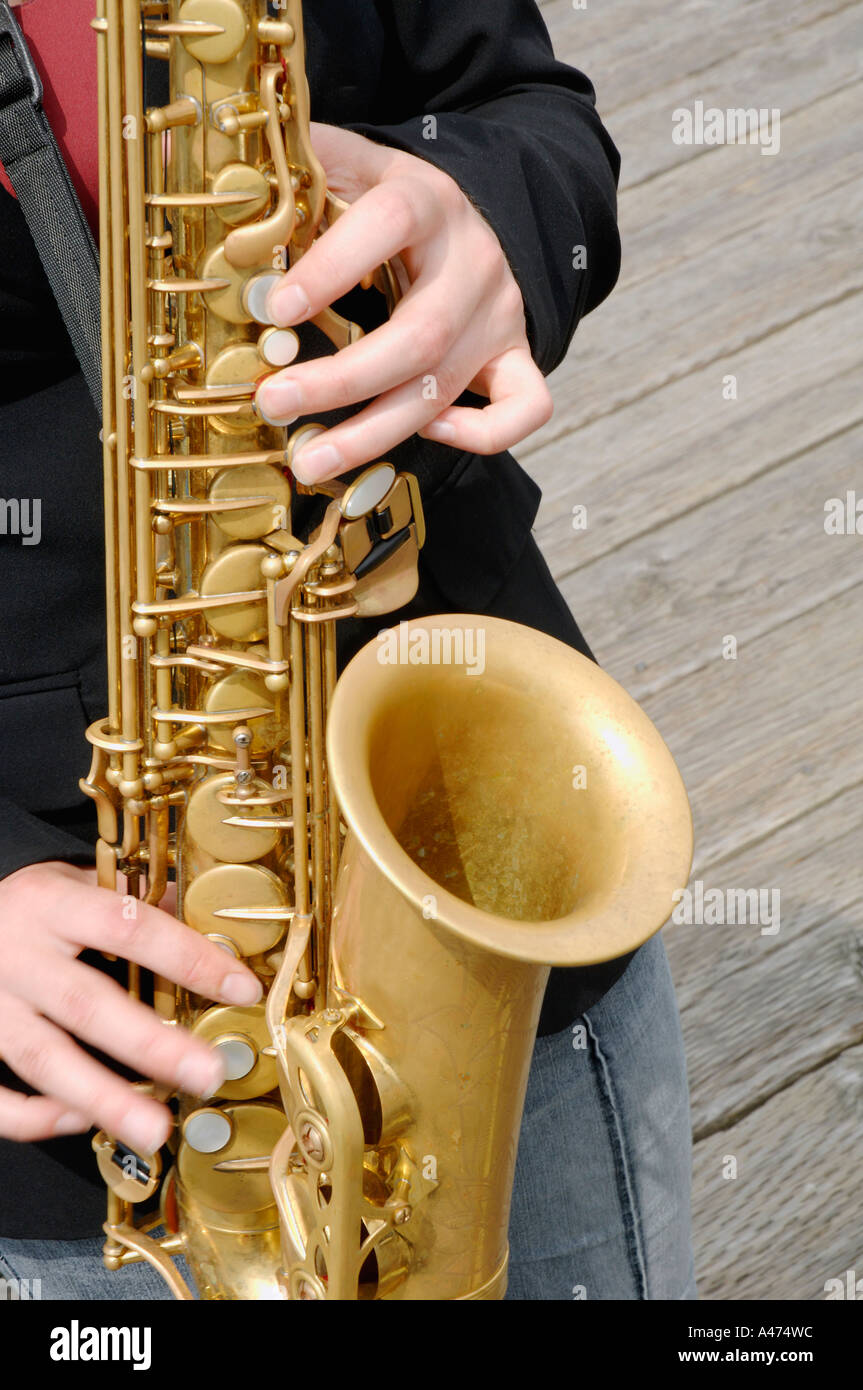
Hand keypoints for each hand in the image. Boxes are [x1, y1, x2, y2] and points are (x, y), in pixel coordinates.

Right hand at [0, 862, 261, 1151]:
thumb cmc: (21, 905)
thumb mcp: (70, 881)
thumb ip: (130, 899)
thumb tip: (203, 916)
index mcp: (50, 904)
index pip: (129, 927)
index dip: (188, 958)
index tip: (240, 987)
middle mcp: (16, 954)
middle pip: (87, 1003)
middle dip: (153, 1044)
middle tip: (207, 1073)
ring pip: (44, 1059)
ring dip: (105, 1098)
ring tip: (156, 1128)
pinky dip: (37, 1116)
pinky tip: (80, 1121)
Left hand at [255, 124, 552, 483]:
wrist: (478, 213)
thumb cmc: (394, 203)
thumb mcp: (352, 164)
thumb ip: (303, 166)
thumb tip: (237, 178)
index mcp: (427, 201)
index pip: (388, 226)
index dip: (332, 268)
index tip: (275, 309)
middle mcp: (472, 263)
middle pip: (419, 335)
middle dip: (340, 380)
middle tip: (273, 403)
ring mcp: (498, 316)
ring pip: (445, 387)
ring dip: (373, 433)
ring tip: (308, 461)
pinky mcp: (515, 355)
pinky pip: (525, 407)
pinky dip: (483, 433)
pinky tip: (427, 434)